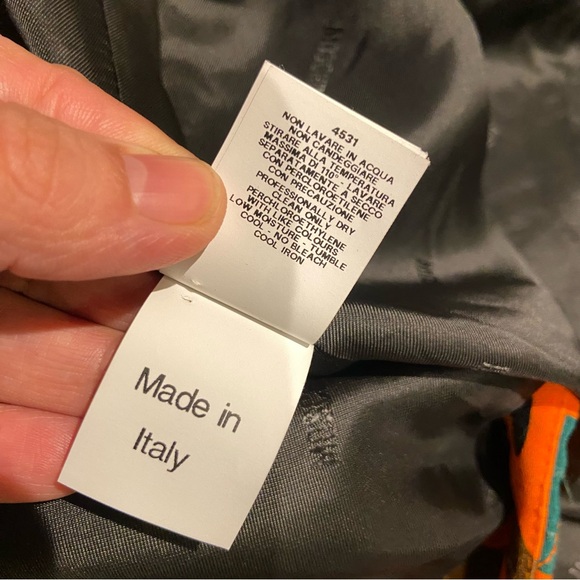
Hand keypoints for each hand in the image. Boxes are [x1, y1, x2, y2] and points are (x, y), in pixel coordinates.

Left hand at [0, 37, 225, 501]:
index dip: (185, 207)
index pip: (114, 158)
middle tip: (227, 359)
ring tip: (171, 425)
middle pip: (89, 267)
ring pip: (36, 350)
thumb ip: (54, 175)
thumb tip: (193, 203)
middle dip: (156, 318)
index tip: (250, 260)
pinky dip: (21, 447)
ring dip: (101, 396)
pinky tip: (75, 462)